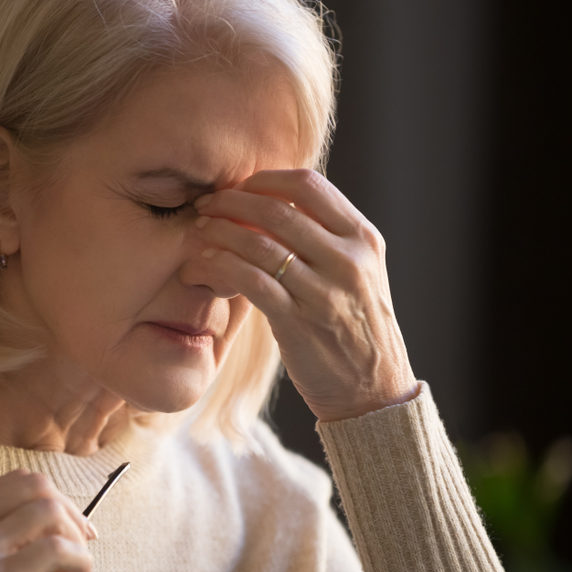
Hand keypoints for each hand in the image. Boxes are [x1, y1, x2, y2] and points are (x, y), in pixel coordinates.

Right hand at [0, 470, 95, 571]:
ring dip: (75, 539)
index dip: (52, 499)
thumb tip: (60, 526)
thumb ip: (1, 535)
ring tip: (75, 571)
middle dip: (69, 512)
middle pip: (35, 487)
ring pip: (50, 512)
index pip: (16, 482)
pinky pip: (56, 550)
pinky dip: (78, 560)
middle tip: (82, 542)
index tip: (70, 525)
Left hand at [190, 169, 418, 420]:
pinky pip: (249, 281)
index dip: (265, 179)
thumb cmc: (356, 329)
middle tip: (205, 206)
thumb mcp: (359, 274)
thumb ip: (327, 238)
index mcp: (363, 238)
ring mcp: (325, 291)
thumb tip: (275, 203)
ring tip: (198, 234)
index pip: (309, 184)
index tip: (238, 188)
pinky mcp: (299, 322)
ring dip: (218, 233)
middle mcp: (348, 259)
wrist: (374, 392)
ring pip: (259, 243)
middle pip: (278, 209)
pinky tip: (202, 268)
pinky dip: (219, 267)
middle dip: (231, 202)